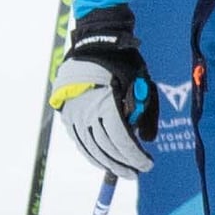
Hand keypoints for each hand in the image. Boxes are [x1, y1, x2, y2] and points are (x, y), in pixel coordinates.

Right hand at [53, 4, 158, 179]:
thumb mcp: (141, 83)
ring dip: (107, 162)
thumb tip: (144, 139)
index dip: (135, 157)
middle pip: (106, 148)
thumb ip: (144, 113)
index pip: (122, 141)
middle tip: (136, 172)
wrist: (95, 43)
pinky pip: (79, 140)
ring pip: (90, 148)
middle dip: (123, 163)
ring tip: (121, 170)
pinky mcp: (67, 114)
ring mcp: (74, 113)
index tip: (147, 165)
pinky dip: (91, 153)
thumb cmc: (123, 62)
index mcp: (106, 104)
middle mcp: (87, 112)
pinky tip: (101, 160)